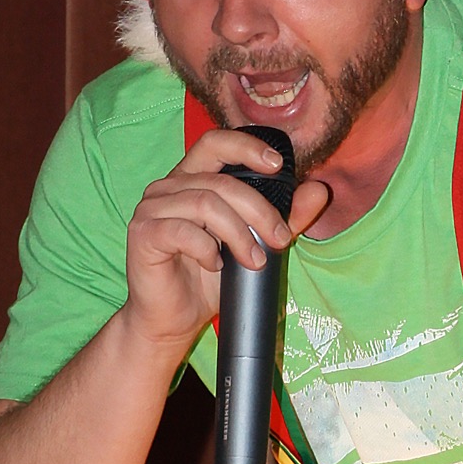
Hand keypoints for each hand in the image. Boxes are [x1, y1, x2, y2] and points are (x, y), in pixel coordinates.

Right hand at [121, 128, 330, 351]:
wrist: (173, 320)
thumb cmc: (209, 279)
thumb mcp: (256, 244)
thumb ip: (286, 217)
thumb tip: (319, 191)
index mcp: (191, 179)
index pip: (216, 142)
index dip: (246, 147)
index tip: (277, 166)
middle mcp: (167, 187)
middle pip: (221, 182)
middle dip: (259, 210)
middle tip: (280, 240)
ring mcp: (151, 209)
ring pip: (205, 204)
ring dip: (239, 234)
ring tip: (254, 260)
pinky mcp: (143, 234)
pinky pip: (182, 231)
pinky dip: (207, 249)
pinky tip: (216, 265)